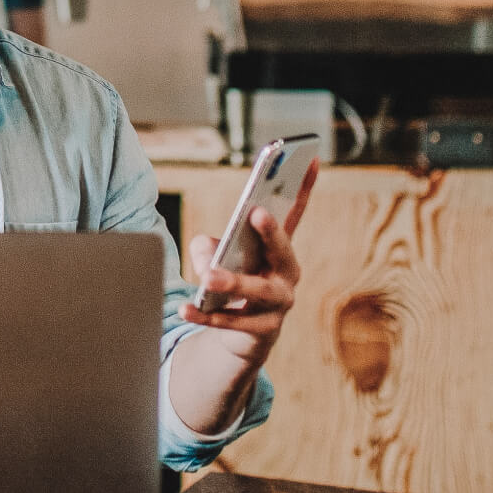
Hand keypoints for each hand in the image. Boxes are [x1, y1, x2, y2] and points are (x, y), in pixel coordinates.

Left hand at [178, 159, 317, 367]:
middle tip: (256, 212)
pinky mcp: (262, 329)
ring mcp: (279, 303)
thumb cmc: (235, 280)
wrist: (245, 335)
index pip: (293, 212)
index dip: (302, 185)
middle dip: (271, 232)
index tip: (307, 157)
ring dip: (233, 282)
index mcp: (279, 248)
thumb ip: (209, 248)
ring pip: (257, 291)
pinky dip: (206, 314)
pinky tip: (185, 308)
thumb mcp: (219, 257)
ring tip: (208, 278)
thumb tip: (208, 259)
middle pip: (282, 251)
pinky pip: (232, 321)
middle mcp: (287, 273)